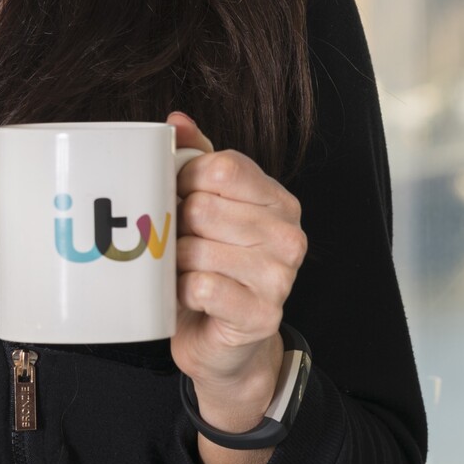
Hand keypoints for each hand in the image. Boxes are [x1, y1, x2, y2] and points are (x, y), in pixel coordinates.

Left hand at [167, 111, 305, 437]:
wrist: (226, 344)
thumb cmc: (213, 267)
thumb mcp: (207, 207)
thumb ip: (196, 160)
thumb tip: (177, 119)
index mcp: (278, 201)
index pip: (222, 167)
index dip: (184, 179)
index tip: (176, 196)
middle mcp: (288, 236)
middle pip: (203, 208)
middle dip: (176, 226)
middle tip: (176, 243)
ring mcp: (280, 278)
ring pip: (197, 248)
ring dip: (175, 262)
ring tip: (181, 271)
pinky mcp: (261, 315)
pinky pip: (202, 287)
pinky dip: (182, 292)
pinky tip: (189, 296)